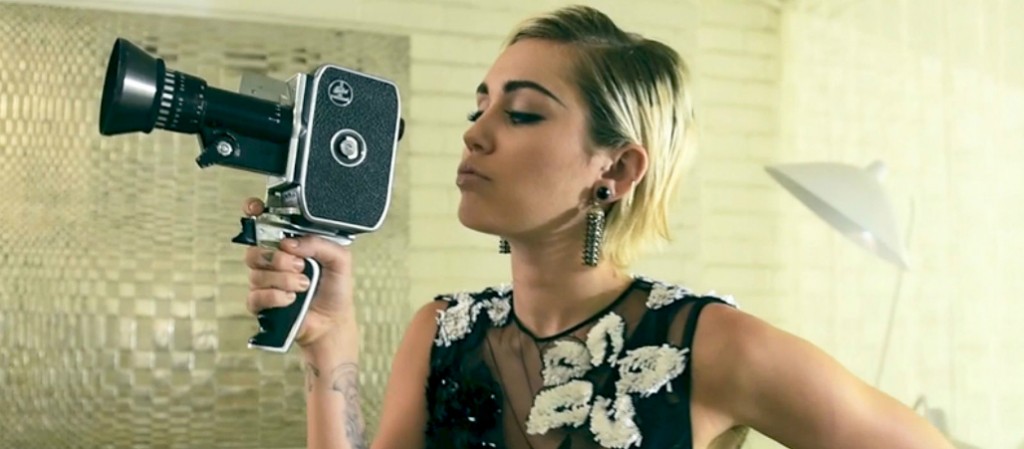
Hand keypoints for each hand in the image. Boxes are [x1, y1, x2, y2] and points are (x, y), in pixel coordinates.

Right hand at [241, 198, 356, 348]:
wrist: (333, 322)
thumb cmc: (335, 290)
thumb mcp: (340, 259)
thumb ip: (320, 243)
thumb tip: (291, 243)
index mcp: (290, 246)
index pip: (265, 224)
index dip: (255, 212)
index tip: (255, 208)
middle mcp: (274, 261)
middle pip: (255, 250)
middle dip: (279, 259)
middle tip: (301, 266)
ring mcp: (265, 282)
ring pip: (256, 273)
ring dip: (284, 280)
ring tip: (303, 285)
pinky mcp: (261, 303)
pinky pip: (256, 295)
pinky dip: (277, 297)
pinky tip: (292, 299)